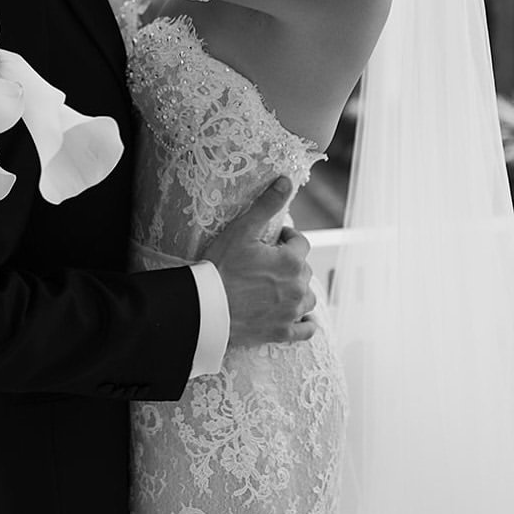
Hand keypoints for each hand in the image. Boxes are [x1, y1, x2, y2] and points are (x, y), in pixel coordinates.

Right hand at [203, 176, 316, 348]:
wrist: (205, 307)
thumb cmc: (221, 266)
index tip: (273, 240)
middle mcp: (298, 287)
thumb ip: (267, 204)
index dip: (287, 239)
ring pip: (308, 298)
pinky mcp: (282, 332)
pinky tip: (300, 317)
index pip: (301, 244)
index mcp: (291, 261)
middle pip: (304, 270)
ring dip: (299, 290)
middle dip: (291, 263)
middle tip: (268, 262)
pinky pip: (306, 330)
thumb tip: (286, 180)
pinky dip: (306, 323)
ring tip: (279, 286)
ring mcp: (291, 312)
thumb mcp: (242, 230)